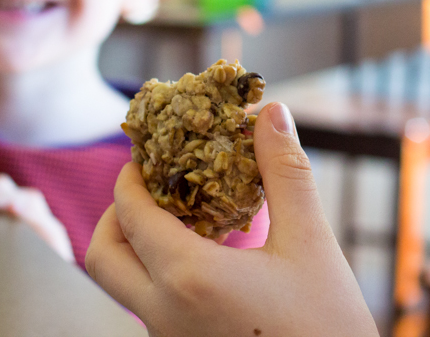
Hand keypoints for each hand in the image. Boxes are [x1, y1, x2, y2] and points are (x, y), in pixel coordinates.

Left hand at [86, 102, 377, 336]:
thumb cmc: (327, 328)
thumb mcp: (310, 244)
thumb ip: (285, 174)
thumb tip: (271, 114)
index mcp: (188, 278)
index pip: (131, 214)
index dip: (130, 177)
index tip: (144, 153)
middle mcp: (163, 315)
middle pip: (102, 257)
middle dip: (114, 215)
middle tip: (147, 189)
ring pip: (125, 288)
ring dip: (137, 247)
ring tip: (182, 220)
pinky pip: (151, 310)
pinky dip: (160, 276)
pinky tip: (207, 262)